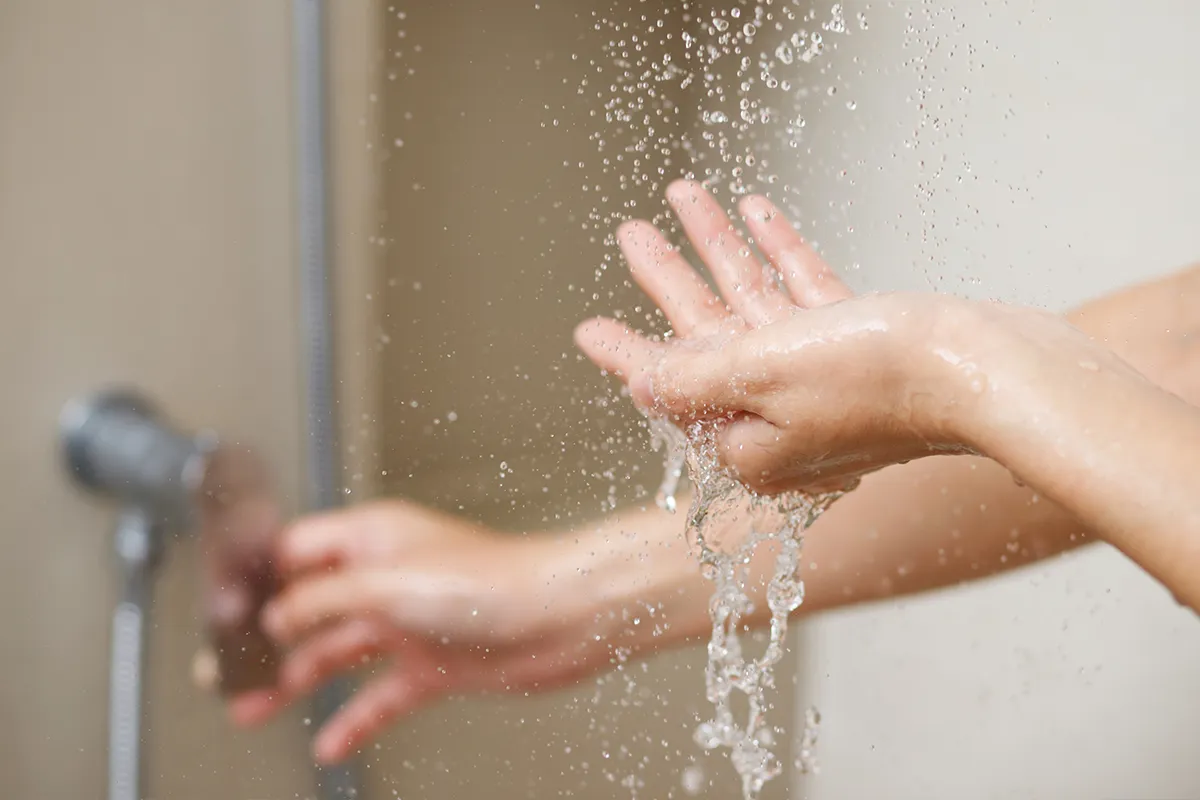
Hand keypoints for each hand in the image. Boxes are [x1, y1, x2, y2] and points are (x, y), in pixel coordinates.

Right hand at [228, 501, 613, 763]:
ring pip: (336, 652)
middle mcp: (386, 577)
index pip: (295, 551)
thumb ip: (322, 600)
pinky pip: (378, 694)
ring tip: (253, 708)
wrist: (560, 618)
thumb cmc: (492, 581)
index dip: (255, 580)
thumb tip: (275, 617)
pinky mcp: (432, 663)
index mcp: (373, 538)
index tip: (221, 611)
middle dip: (265, 639)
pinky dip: (352, 718)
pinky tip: (330, 741)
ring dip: (295, 680)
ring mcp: (408, 622)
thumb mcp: (387, 584)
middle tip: (225, 672)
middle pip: (308, 607)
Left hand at [574, 183, 1124, 494]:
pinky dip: (780, 255)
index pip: (672, 390)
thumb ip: (692, 378)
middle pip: (710, 340)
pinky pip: (807, 296)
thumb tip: (644, 384)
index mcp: (749, 443)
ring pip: (757, 307)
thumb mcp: (760, 374)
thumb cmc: (878, 377)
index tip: (587, 329)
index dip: (627, 353)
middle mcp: (784, 421)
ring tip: (687, 197)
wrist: (990, 369)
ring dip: (721, 250)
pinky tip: (757, 212)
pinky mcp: (863, 349)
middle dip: (670, 282)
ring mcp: (825, 384)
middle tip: (632, 235)